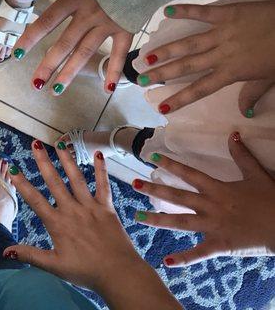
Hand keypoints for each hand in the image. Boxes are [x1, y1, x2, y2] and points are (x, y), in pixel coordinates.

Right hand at [5, 143, 180, 308]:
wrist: (118, 273)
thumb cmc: (86, 272)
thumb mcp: (54, 266)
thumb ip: (30, 255)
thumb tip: (5, 251)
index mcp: (57, 223)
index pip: (35, 200)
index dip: (23, 184)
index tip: (14, 169)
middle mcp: (72, 210)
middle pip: (54, 182)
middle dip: (44, 162)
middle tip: (35, 144)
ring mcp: (90, 207)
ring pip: (76, 178)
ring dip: (67, 159)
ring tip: (60, 142)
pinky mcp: (106, 207)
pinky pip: (103, 185)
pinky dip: (101, 170)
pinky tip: (98, 155)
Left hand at [14, 0, 132, 94]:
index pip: (46, 21)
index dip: (31, 38)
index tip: (17, 53)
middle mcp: (88, 15)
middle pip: (63, 45)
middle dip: (48, 66)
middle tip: (35, 84)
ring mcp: (108, 24)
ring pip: (85, 53)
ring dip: (70, 73)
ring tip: (56, 91)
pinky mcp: (127, 28)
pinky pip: (119, 54)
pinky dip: (113, 71)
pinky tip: (107, 90)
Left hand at [132, 132, 274, 266]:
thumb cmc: (272, 200)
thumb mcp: (257, 174)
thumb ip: (242, 155)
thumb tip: (233, 134)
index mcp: (217, 189)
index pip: (189, 174)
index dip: (171, 165)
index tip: (152, 157)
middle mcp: (210, 206)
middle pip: (177, 196)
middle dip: (154, 189)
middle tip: (133, 184)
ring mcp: (212, 226)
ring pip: (180, 222)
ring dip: (157, 219)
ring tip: (137, 217)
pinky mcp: (219, 244)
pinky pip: (198, 253)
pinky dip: (183, 258)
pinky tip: (166, 261)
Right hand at [139, 1, 274, 115]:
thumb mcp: (271, 78)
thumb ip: (253, 94)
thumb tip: (246, 114)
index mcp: (232, 72)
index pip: (201, 89)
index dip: (181, 99)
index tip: (162, 108)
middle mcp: (222, 54)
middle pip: (187, 66)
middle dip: (163, 74)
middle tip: (141, 80)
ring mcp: (223, 33)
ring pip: (189, 43)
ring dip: (166, 51)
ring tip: (146, 57)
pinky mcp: (228, 14)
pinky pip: (204, 12)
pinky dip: (186, 11)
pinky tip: (167, 11)